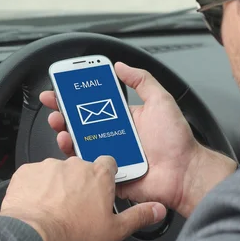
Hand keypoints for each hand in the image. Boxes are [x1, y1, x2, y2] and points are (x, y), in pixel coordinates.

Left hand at [0, 156, 165, 240]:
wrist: (33, 233)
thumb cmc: (72, 232)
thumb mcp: (114, 230)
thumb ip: (139, 216)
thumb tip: (157, 211)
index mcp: (99, 175)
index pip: (109, 163)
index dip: (106, 176)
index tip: (103, 187)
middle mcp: (74, 164)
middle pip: (81, 168)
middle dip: (79, 182)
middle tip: (76, 205)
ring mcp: (49, 165)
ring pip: (56, 172)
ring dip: (56, 185)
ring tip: (54, 208)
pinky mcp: (27, 171)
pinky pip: (33, 176)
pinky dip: (35, 188)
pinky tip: (37, 205)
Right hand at [40, 62, 236, 216]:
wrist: (184, 173)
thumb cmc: (177, 140)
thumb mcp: (161, 100)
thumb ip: (142, 80)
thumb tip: (121, 66)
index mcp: (123, 119)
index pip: (93, 105)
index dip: (75, 97)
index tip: (60, 89)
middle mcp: (113, 136)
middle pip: (80, 124)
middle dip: (63, 115)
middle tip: (54, 108)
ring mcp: (109, 155)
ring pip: (79, 145)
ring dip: (65, 134)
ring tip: (61, 127)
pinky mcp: (108, 175)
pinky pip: (87, 167)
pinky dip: (76, 159)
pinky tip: (71, 147)